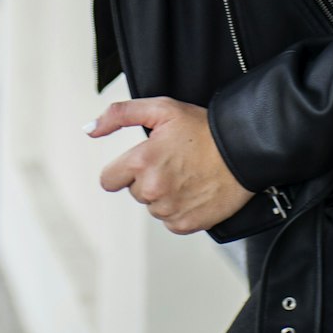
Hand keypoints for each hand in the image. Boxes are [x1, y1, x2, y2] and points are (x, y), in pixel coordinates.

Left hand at [87, 97, 254, 234]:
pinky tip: (194, 190)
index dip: (124, 169)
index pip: (108, 180)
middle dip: (146, 178)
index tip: (142, 161)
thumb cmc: (203, 128)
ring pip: (152, 206)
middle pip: (133, 191)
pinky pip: (170, 220)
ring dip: (163, 194)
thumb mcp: (161, 108)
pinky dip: (179, 208)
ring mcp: (168, 210)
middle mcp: (151, 189)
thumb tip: (89, 128)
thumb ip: (120, 115)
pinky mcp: (185, 225)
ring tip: (187, 175)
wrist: (242, 150)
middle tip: (173, 162)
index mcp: (141, 162)